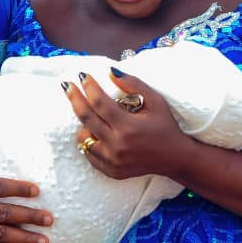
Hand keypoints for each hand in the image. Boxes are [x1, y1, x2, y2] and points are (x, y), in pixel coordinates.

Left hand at [66, 69, 190, 180]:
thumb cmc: (165, 126)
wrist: (175, 158)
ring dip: (83, 122)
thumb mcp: (155, 101)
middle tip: (67, 85)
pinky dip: (89, 140)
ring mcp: (112, 161)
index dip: (89, 87)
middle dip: (74, 98)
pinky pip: (89, 154)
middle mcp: (117, 145)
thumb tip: (110, 71)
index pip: (99, 102)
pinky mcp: (111, 171)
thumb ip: (133, 84)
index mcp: (128, 127)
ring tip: (89, 112)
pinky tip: (94, 131)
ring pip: (84, 138)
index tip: (83, 75)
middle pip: (86, 118)